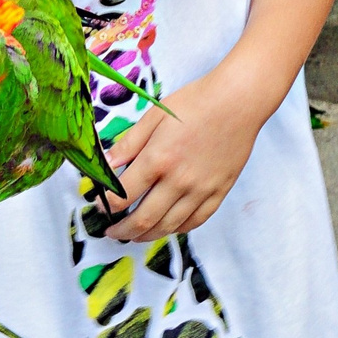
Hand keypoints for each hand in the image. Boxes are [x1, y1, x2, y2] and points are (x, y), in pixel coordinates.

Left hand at [102, 69, 259, 242]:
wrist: (237, 101)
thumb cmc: (195, 102)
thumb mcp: (155, 115)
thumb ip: (129, 143)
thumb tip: (106, 164)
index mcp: (158, 159)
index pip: (123, 196)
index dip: (107, 205)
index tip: (100, 205)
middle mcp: (178, 181)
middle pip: (144, 220)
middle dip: (123, 230)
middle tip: (112, 231)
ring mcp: (200, 191)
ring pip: (169, 226)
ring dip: (147, 236)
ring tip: (135, 235)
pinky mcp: (218, 193)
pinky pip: (195, 221)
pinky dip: (177, 229)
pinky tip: (167, 226)